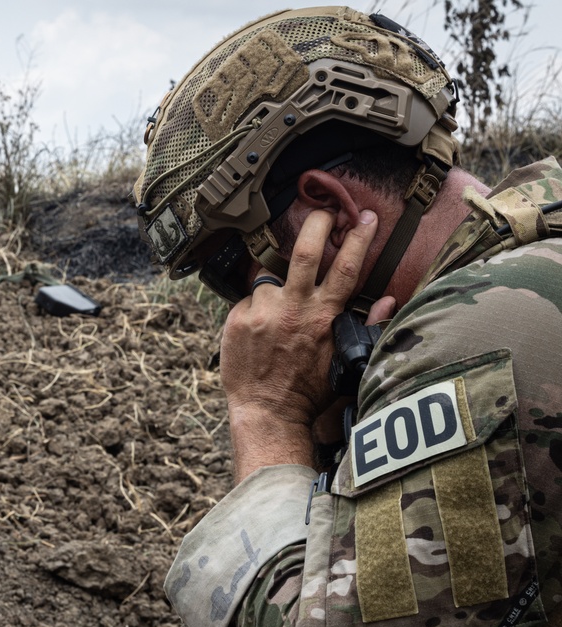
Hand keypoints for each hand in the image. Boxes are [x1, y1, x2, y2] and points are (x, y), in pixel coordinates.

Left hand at [221, 209, 378, 478]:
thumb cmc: (308, 391)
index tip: (363, 216)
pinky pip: (248, 300)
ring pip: (270, 280)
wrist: (267, 412)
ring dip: (275, 291)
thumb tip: (389, 299)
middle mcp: (293, 308)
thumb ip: (366, 326)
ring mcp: (263, 311)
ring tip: (275, 319)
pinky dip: (255, 310)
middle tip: (320, 211)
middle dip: (315, 223)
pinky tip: (258, 334)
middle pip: (305, 251)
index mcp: (324, 317)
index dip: (357, 238)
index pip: (346, 268)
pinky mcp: (238, 318)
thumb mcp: (345, 361)